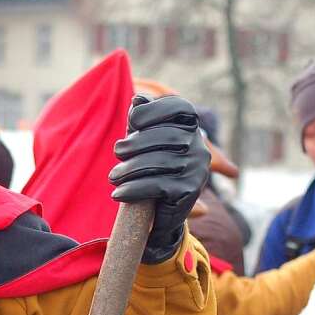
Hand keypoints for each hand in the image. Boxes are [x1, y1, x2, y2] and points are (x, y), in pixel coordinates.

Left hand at [109, 95, 210, 263]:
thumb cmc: (151, 173)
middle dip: (135, 143)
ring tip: (114, 177)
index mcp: (192, 130)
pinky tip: (119, 194)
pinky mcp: (190, 191)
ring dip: (129, 169)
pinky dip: (134, 189)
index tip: (133, 120)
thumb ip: (142, 121)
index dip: (155, 109)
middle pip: (164, 136)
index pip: (179, 107)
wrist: (162, 216)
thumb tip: (138, 98)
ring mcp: (197, 169)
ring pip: (158, 162)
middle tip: (117, 152)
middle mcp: (200, 148)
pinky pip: (157, 185)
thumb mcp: (145, 144)